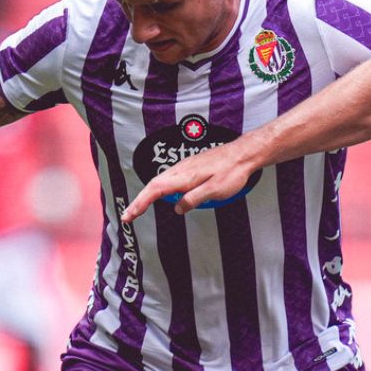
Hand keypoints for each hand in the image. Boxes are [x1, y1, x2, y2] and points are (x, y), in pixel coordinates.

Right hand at [122, 142, 258, 222]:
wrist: (243, 154)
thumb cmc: (232, 172)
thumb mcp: (215, 190)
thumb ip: (194, 199)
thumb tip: (177, 208)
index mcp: (184, 176)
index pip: (155, 190)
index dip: (140, 203)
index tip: (129, 215)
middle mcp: (180, 170)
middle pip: (152, 186)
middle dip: (138, 202)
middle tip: (127, 216)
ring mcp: (184, 167)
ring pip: (159, 181)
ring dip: (146, 195)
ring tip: (138, 209)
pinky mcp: (189, 167)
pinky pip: (168, 179)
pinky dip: (157, 189)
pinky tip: (158, 195)